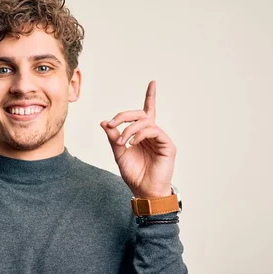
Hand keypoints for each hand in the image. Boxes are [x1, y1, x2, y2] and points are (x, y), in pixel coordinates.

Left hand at [101, 81, 175, 198]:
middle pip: (141, 114)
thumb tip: (104, 122)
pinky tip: (132, 143)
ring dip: (129, 129)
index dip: (150, 97)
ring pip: (145, 122)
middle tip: (113, 123)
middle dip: (125, 115)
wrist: (144, 191)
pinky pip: (153, 131)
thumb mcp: (119, 153)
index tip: (153, 82)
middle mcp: (152, 134)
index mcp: (142, 135)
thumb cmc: (134, 174)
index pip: (146, 112)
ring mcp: (161, 139)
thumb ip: (113, 137)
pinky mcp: (167, 145)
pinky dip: (140, 134)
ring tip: (122, 142)